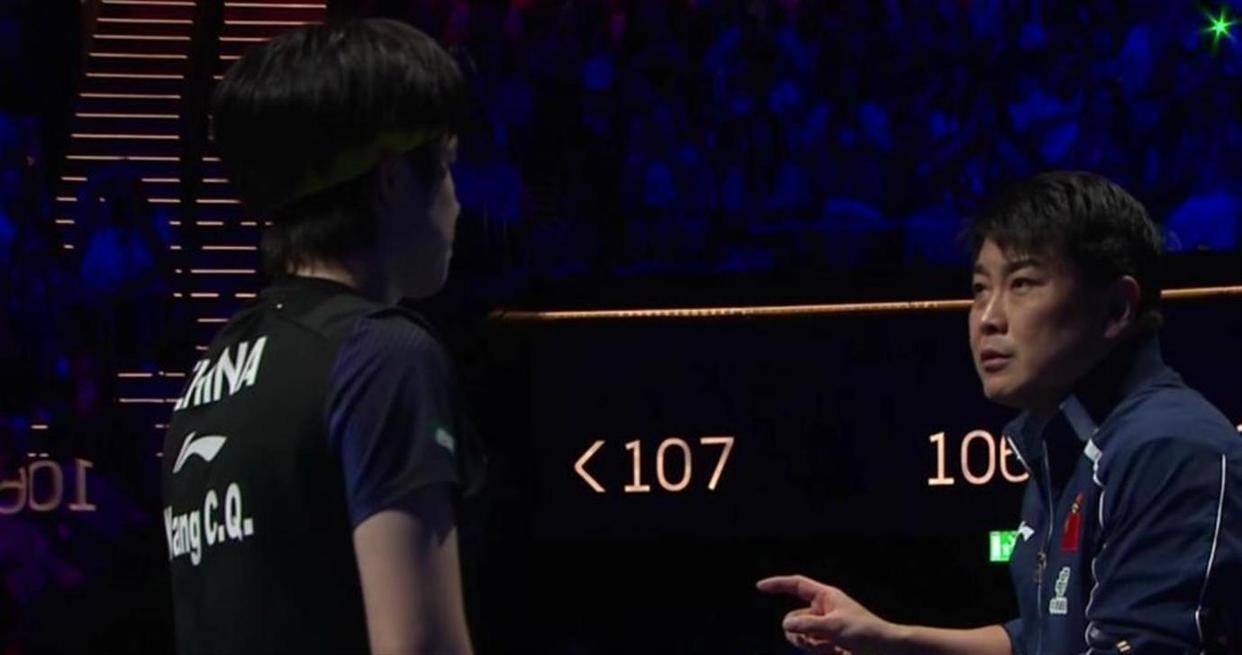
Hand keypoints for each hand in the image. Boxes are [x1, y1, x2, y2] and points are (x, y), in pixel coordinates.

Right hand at [757, 575, 898, 654]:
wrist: (887, 651)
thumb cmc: (865, 633)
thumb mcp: (834, 628)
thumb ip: (807, 625)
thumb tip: (786, 625)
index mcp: (826, 597)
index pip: (797, 585)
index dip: (778, 584)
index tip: (760, 587)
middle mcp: (823, 610)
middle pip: (794, 618)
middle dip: (799, 632)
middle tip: (815, 641)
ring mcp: (824, 628)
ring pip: (800, 635)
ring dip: (809, 645)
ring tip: (830, 650)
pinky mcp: (828, 643)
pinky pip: (810, 646)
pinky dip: (817, 651)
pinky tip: (835, 653)